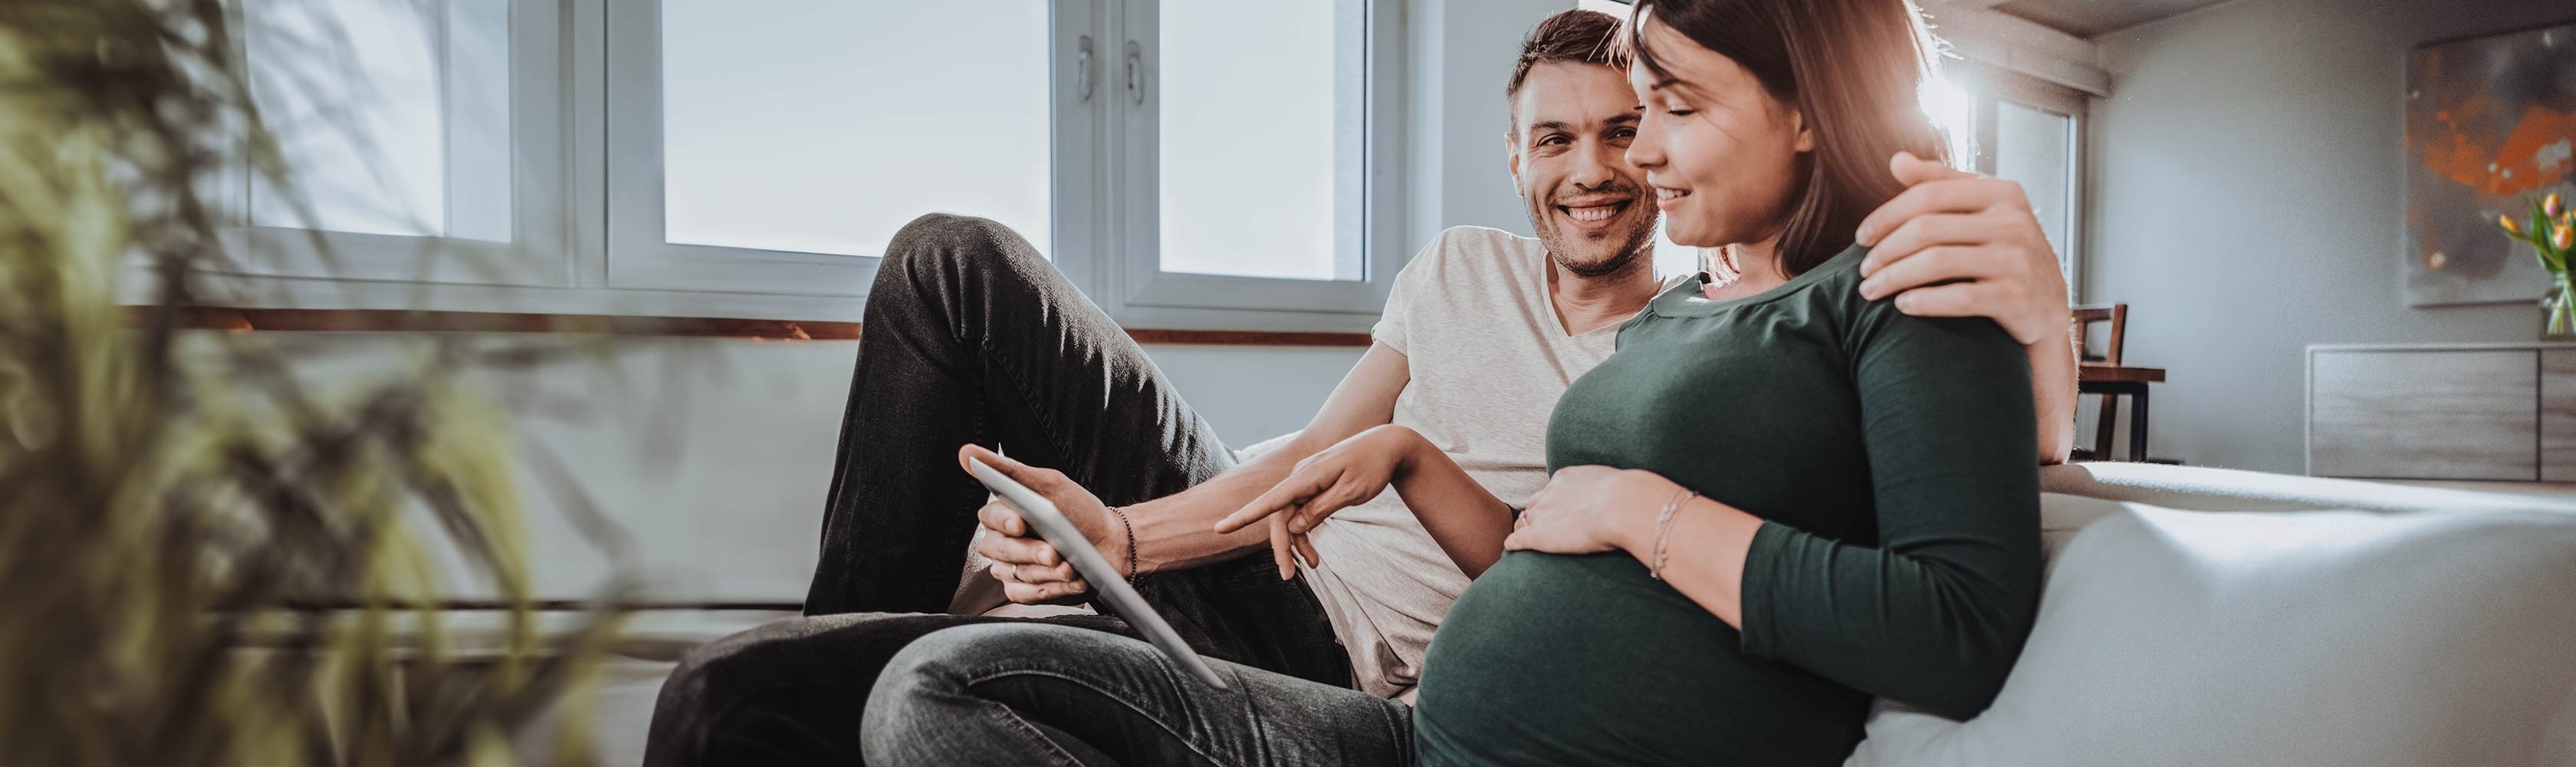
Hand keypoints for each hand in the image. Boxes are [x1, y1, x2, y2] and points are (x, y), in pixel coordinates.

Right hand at [959, 444, 1123, 605]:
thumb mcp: (1050, 485)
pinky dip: (1049, 589)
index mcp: (1004, 514)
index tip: (1020, 522)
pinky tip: (1070, 581)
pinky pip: (1023, 595)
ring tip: (1072, 567)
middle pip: (999, 550)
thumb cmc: (1079, 511)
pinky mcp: (1023, 591)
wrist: (1111, 544)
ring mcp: (1011, 569)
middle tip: (1054, 553)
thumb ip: (1010, 471)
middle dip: (1030, 552)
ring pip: (1014, 574)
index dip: (1003, 521)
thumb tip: (966, 453)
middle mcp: (1002, 542)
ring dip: (1046, 572)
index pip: (989, 517)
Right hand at [1215, 424, 1422, 579]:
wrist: (1388, 445)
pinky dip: (1306, 531)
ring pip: (1291, 517)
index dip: (1243, 516)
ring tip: (1312, 566)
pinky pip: (1302, 511)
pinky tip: (1311, 552)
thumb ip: (1320, 509)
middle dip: (1282, 547)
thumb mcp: (1350, 492)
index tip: (1220, 528)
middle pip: (1280, 516)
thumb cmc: (1372, 467)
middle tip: (1288, 576)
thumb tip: (1293, 526)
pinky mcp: (1314, 486)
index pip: (1269, 501)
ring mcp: (1306, 481)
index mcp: (1306, 477)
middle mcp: (1300, 477)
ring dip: (1297, 543)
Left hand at [1504, 466, 1678, 554]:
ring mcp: (1543, 515)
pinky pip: (1517, 539)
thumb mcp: (1618, 485)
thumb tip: (1630, 498)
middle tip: (1538, 527)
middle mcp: (1550, 494)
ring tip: (1522, 541)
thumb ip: (1613, 492)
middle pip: (1534, 506)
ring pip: (1524, 522)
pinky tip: (1510, 549)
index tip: (1557, 512)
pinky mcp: (1539, 536)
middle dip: (1536, 516)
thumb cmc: (1630, 497)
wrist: (1625, 506)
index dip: (1552, 504)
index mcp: (1567, 479)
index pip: (1551, 492)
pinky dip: (1513, 544)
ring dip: (1524, 530)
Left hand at [1853, 151, 2073, 345]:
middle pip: (1927, 229)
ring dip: (1894, 278)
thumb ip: (1941, 184)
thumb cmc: (2006, 254)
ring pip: (1937, 262)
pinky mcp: (2018, 297)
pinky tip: (1902, 306)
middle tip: (1863, 272)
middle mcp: (2013, 221)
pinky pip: (1960, 297)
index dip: (1887, 215)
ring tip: (1870, 291)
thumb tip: (1896, 160)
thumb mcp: (1983, 211)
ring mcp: (2018, 259)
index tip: (1861, 238)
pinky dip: (1925, 301)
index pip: (1928, 194)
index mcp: (2002, 192)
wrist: (2049, 307)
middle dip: (1885, 252)